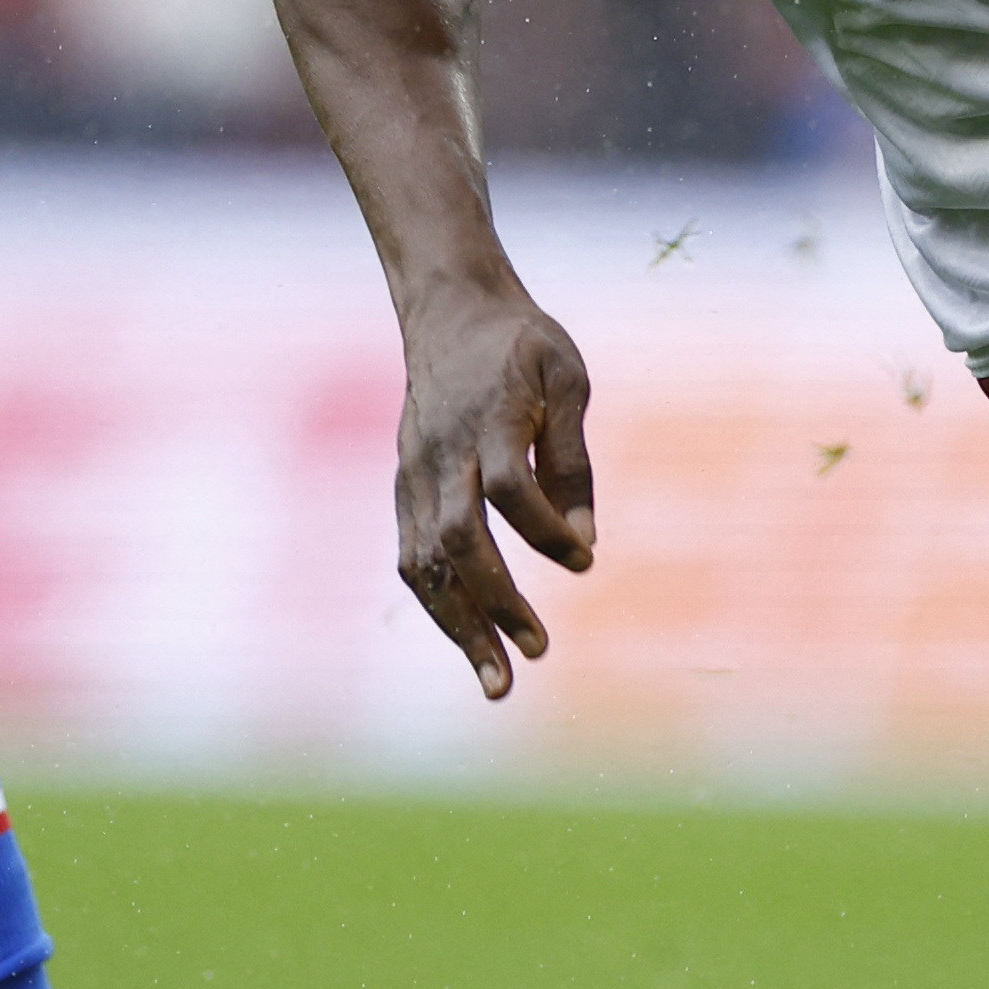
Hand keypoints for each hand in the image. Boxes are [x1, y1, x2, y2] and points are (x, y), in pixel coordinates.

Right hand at [390, 282, 596, 699]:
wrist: (449, 309)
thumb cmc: (522, 344)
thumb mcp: (568, 378)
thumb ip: (572, 460)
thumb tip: (584, 541)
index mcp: (489, 417)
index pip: (511, 486)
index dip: (545, 530)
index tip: (584, 561)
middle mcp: (443, 451)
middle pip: (460, 537)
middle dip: (495, 604)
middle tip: (537, 653)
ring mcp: (415, 471)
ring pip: (426, 560)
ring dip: (459, 625)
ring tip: (496, 680)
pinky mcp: (404, 484)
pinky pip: (413, 554)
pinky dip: (439, 600)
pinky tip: (468, 637)